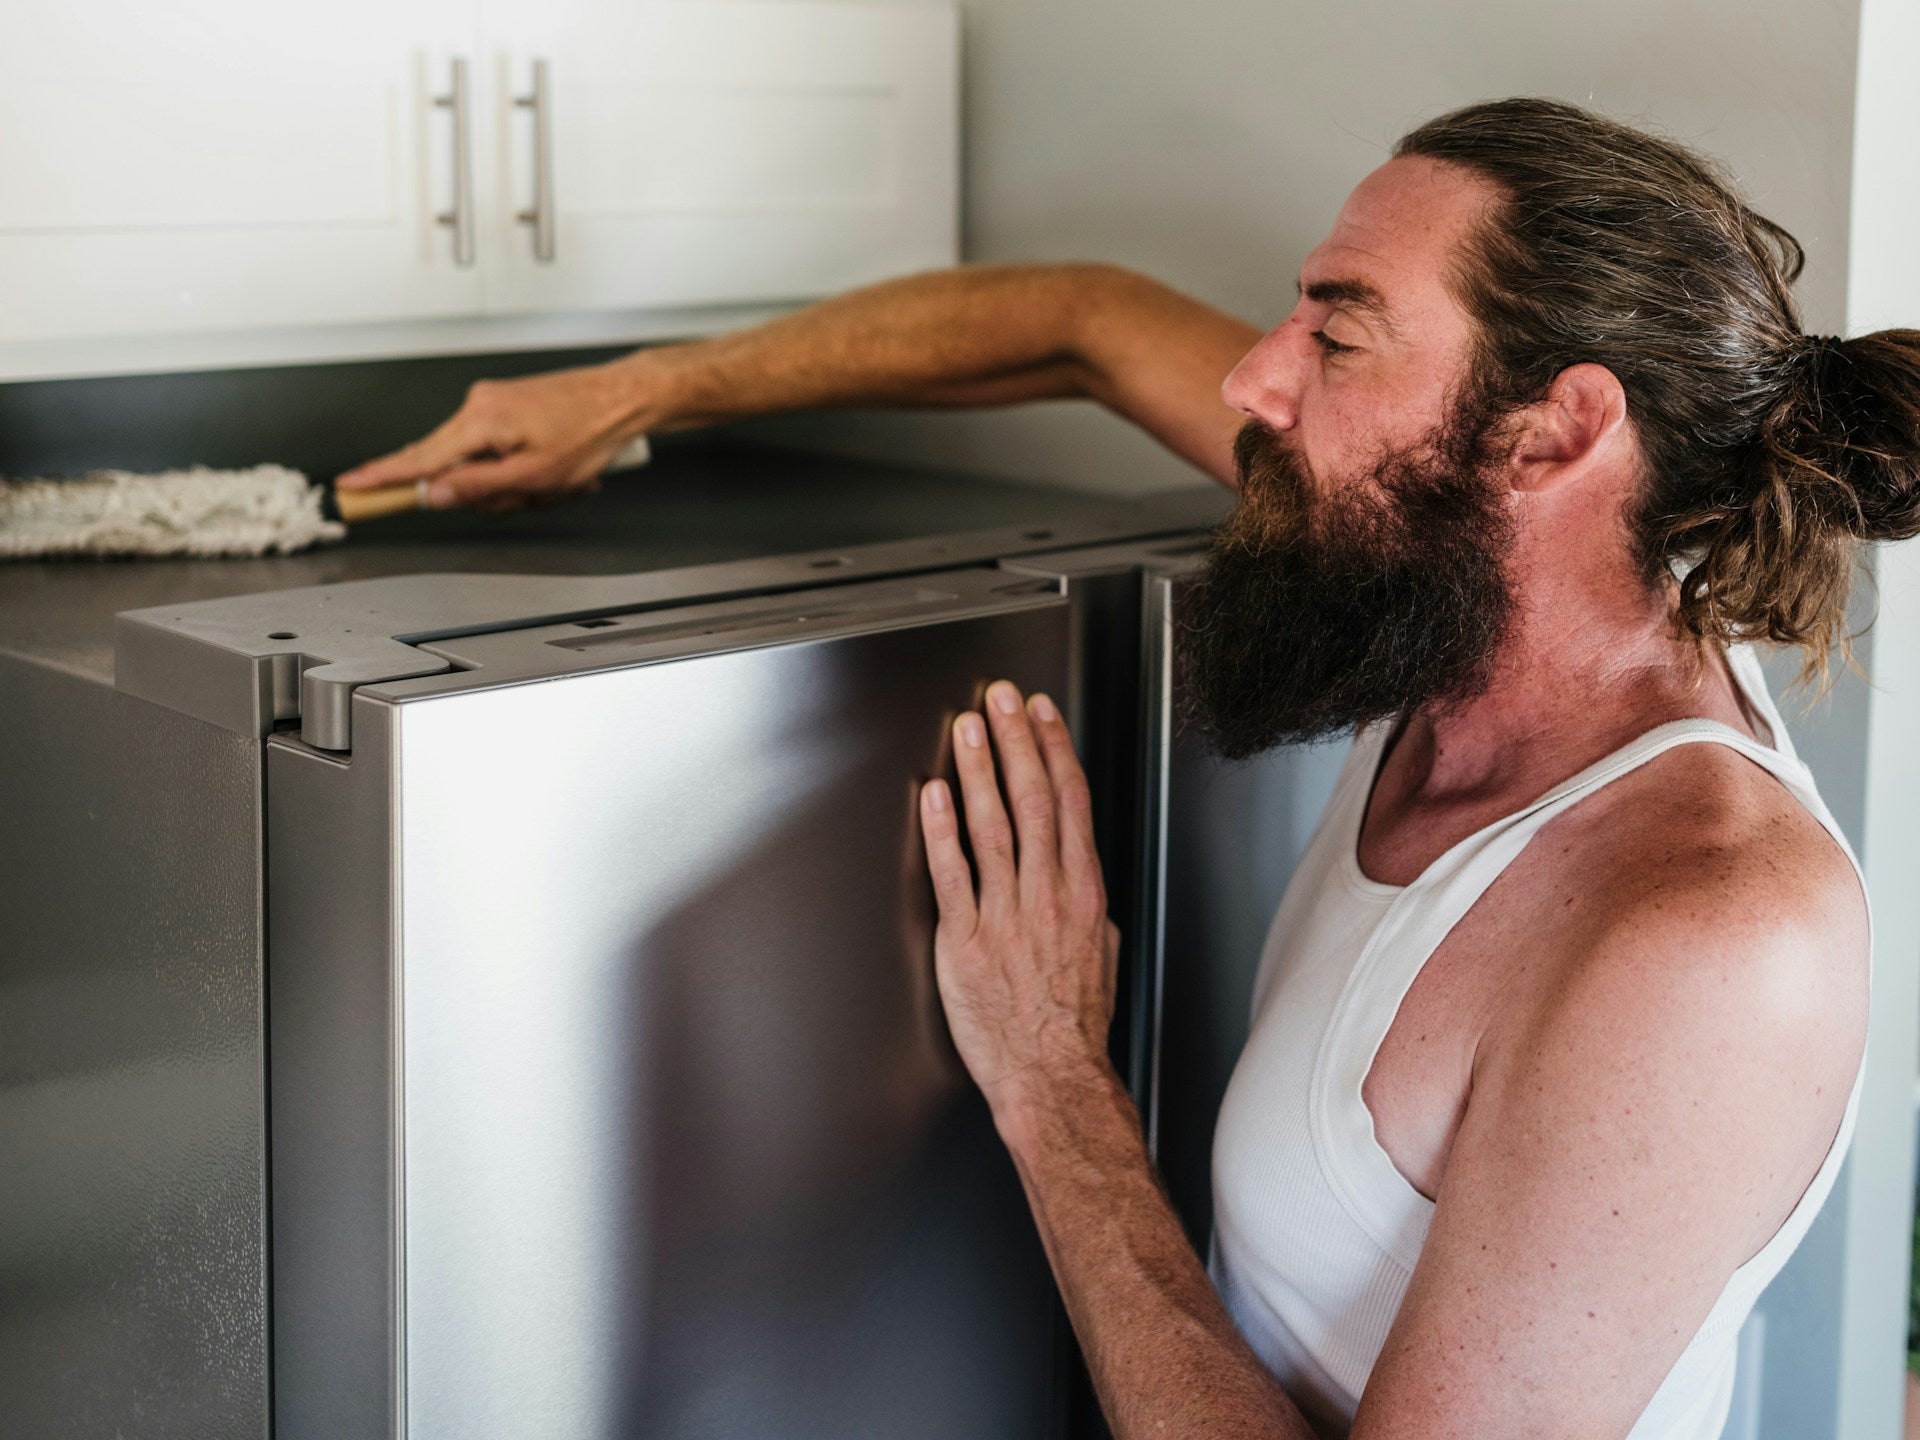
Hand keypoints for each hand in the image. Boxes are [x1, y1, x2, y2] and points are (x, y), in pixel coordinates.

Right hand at [336, 356, 654, 512]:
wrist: (623, 397)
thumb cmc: (590, 430)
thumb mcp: (535, 475)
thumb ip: (479, 487)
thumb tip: (436, 496)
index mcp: (479, 420)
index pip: (418, 457)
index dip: (384, 477)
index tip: (353, 486)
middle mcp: (478, 406)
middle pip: (453, 468)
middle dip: (489, 493)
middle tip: (532, 496)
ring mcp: (492, 405)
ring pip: (481, 465)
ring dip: (515, 485)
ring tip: (555, 480)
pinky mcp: (507, 409)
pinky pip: (498, 452)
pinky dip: (523, 470)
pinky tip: (555, 469)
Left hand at [918, 680, 1121, 1111]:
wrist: (1052, 1075)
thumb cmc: (1075, 1023)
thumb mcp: (1103, 953)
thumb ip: (1088, 907)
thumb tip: (1078, 879)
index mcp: (1085, 892)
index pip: (1070, 801)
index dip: (1054, 749)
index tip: (1040, 714)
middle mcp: (1049, 895)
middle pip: (1033, 798)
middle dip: (1016, 740)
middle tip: (1000, 697)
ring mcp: (1006, 916)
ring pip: (992, 825)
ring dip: (979, 769)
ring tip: (966, 728)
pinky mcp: (966, 941)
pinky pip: (953, 874)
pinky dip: (943, 830)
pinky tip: (935, 795)